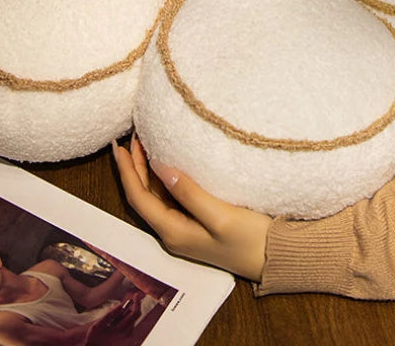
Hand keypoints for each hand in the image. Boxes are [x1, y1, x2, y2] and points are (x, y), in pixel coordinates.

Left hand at [113, 134, 270, 280]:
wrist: (275, 258)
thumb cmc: (250, 239)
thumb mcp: (219, 214)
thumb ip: (188, 192)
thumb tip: (159, 166)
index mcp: (173, 232)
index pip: (138, 198)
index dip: (126, 171)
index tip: (119, 146)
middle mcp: (173, 232)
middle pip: (143, 196)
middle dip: (134, 167)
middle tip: (133, 137)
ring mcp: (184, 228)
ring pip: (155, 196)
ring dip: (147, 170)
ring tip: (145, 143)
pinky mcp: (196, 222)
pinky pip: (170, 197)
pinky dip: (163, 177)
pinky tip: (167, 162)